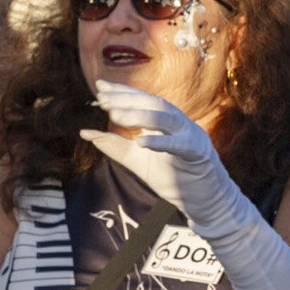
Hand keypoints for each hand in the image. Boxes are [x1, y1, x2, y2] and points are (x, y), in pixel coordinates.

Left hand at [85, 82, 242, 233]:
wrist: (204, 202)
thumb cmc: (174, 179)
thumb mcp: (138, 161)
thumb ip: (115, 146)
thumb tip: (85, 133)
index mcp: (166, 123)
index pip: (144, 100)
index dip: (122, 92)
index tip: (100, 86)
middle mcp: (180, 124)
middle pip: (154, 103)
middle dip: (128, 100)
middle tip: (104, 101)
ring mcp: (192, 136)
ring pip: (166, 118)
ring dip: (140, 115)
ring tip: (115, 115)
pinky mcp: (199, 154)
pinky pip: (180, 144)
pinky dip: (161, 142)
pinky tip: (141, 142)